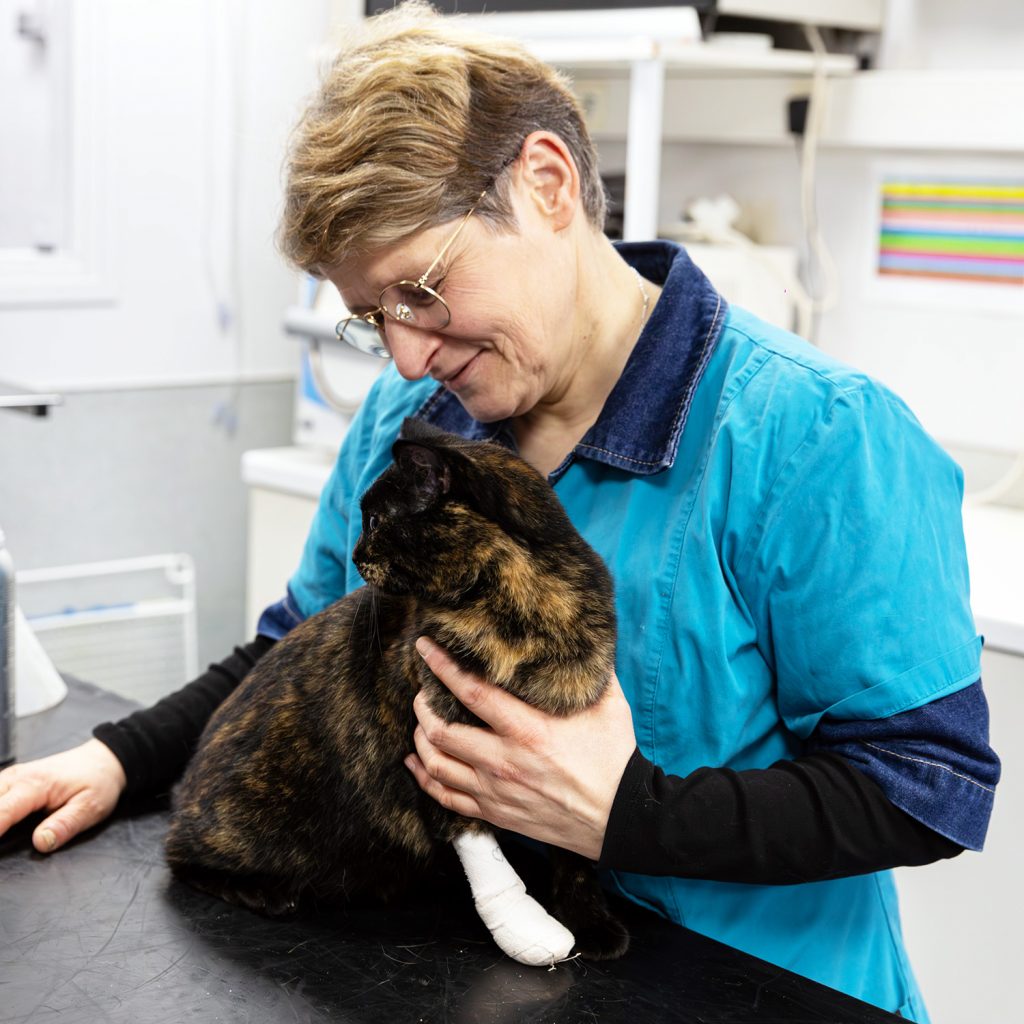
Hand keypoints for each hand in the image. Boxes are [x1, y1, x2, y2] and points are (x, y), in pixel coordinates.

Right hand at [0, 739, 126, 852]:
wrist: (102, 759)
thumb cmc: (97, 781)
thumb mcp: (91, 806)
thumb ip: (65, 825)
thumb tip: (41, 842)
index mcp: (35, 785)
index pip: (2, 812)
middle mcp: (17, 777)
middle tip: (2, 845)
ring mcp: (11, 777)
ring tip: (2, 835)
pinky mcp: (10, 780)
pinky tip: (2, 823)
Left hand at [406, 637, 636, 860]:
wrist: (621, 819)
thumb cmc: (614, 759)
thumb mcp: (609, 707)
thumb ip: (590, 671)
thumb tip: (581, 638)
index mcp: (529, 731)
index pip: (472, 693)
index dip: (443, 668)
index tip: (426, 649)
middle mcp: (505, 762)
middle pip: (441, 730)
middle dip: (423, 705)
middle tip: (423, 690)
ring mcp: (496, 791)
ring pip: (436, 764)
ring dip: (420, 739)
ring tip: (421, 722)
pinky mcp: (495, 814)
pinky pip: (445, 798)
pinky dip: (425, 778)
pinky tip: (417, 763)